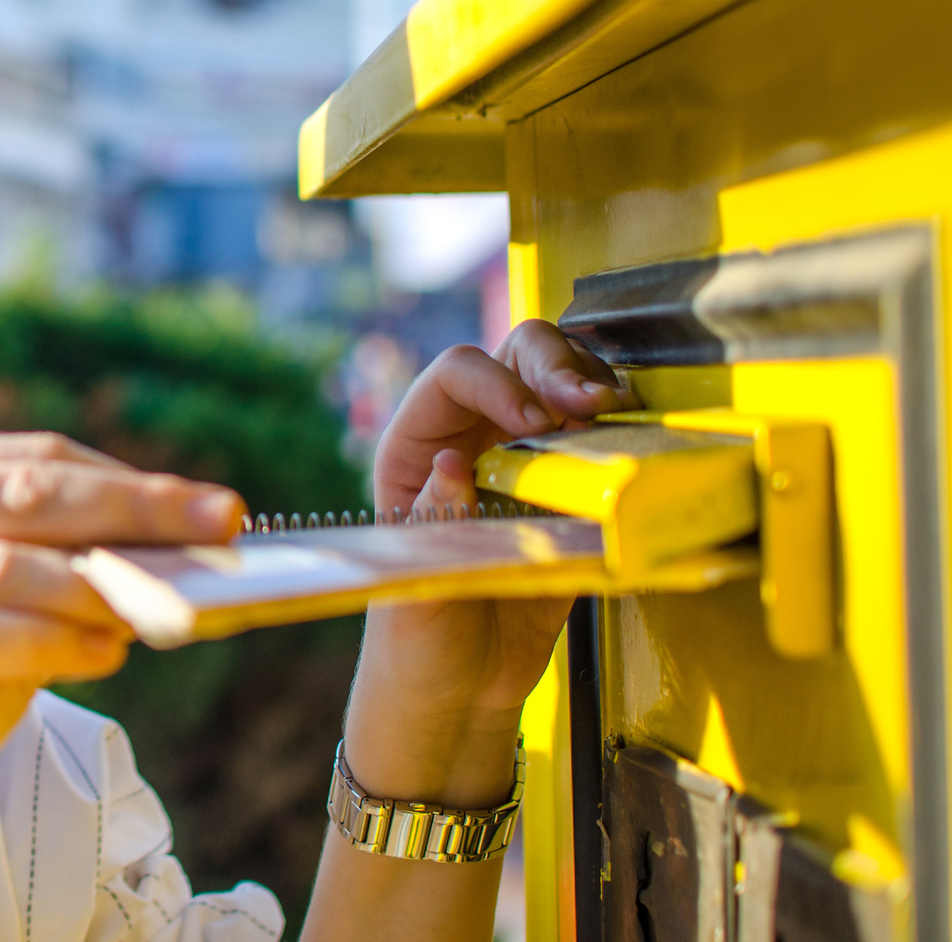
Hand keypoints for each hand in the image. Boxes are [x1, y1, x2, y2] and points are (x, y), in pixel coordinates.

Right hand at [0, 433, 241, 869]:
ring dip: (92, 587)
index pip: (27, 461)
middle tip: (217, 527)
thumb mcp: (11, 616)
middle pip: (17, 495)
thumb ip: (67, 573)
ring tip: (160, 613)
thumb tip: (181, 549)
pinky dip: (45, 642)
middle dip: (130, 511)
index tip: (216, 506)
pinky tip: (102, 655)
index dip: (127, 479)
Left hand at [345, 321, 636, 803]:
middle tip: (590, 402)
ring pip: (562, 382)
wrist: (461, 690)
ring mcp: (523, 461)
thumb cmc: (418, 643)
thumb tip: (450, 466)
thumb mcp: (414, 595)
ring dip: (593, 384)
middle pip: (514, 356)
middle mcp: (470, 440)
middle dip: (555, 365)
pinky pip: (599, 438)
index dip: (497, 383)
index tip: (534, 420)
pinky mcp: (570, 494)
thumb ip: (430, 533)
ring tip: (614, 413)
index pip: (454, 376)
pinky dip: (622, 429)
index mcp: (415, 451)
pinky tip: (632, 442)